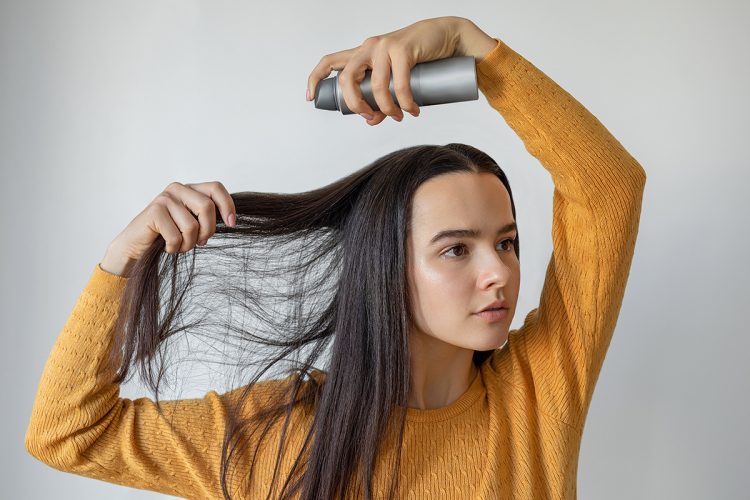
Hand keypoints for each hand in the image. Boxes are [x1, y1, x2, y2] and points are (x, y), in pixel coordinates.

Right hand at [100, 181, 235, 276]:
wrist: (135, 246)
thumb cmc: (167, 235)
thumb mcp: (192, 223)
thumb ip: (207, 216)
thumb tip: (230, 219)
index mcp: (190, 189)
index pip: (216, 188)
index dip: (227, 205)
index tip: (231, 224)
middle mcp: (178, 189)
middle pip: (207, 207)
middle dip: (208, 230)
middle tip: (201, 242)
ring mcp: (164, 198)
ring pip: (192, 225)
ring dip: (189, 244)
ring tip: (180, 246)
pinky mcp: (154, 211)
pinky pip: (176, 236)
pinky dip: (175, 248)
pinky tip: (167, 248)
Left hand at [306, 16, 486, 125]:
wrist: (448, 37)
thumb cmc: (420, 59)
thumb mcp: (395, 78)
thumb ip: (381, 98)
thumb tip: (371, 121)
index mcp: (362, 53)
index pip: (329, 62)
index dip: (315, 79)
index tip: (311, 98)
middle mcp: (369, 47)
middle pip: (347, 79)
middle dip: (355, 104)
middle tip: (370, 118)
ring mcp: (384, 46)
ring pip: (375, 86)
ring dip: (387, 109)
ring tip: (400, 116)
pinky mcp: (402, 49)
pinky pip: (399, 84)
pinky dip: (405, 102)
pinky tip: (412, 110)